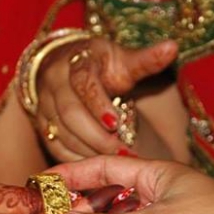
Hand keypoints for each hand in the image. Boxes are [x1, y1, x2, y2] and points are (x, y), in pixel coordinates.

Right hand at [35, 38, 176, 161]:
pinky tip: (96, 165)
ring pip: (60, 133)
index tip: (117, 124)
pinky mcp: (42, 125)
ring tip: (113, 159)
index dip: (98, 104)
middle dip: (95, 136)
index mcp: (76, 61)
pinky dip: (75, 158)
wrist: (70, 68)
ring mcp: (44, 105)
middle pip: (69, 113)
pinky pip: (54, 147)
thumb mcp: (123, 60)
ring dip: (87, 150)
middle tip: (122, 151)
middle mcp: (54, 82)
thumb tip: (172, 47)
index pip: (83, 83)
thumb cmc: (102, 66)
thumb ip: (146, 60)